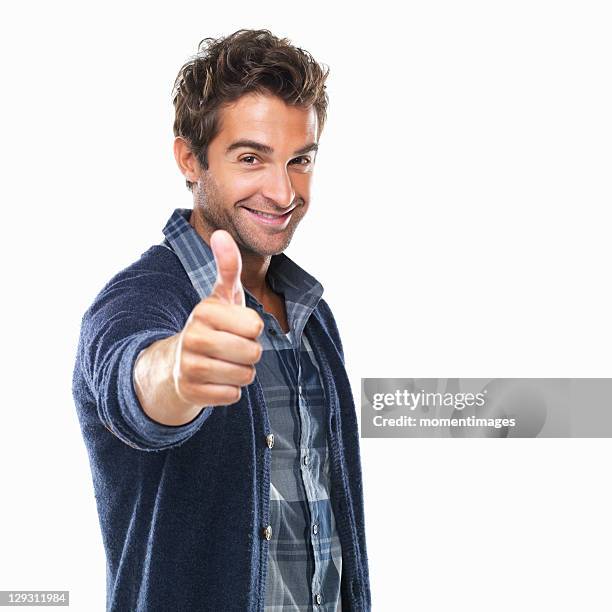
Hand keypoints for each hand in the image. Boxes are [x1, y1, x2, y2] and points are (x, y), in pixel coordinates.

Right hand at [173, 229, 263, 406]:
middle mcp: (193, 337)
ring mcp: (189, 366)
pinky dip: (230, 390)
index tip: (235, 326)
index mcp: (204, 311)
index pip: (255, 326)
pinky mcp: (192, 393)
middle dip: (250, 352)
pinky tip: (215, 380)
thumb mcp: (222, 296)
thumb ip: (228, 267)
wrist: (177, 363)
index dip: (252, 329)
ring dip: (241, 372)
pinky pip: (234, 395)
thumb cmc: (212, 326)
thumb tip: (221, 232)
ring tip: (223, 362)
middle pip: (254, 353)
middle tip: (231, 347)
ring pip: (245, 376)